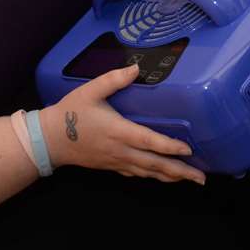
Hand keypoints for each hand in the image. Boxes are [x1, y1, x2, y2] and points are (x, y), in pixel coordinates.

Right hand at [44, 65, 203, 182]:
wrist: (48, 140)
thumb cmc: (70, 114)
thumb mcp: (89, 91)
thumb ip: (113, 79)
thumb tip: (135, 69)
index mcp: (118, 131)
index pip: (148, 141)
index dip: (168, 147)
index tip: (188, 150)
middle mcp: (120, 150)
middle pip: (154, 164)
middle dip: (179, 171)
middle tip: (201, 178)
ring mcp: (116, 161)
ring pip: (147, 172)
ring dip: (169, 177)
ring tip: (189, 180)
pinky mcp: (110, 166)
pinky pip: (136, 174)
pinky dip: (152, 176)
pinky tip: (162, 177)